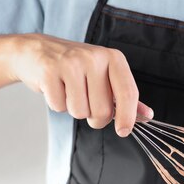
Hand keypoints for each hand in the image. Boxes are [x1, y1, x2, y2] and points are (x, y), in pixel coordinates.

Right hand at [7, 34, 151, 135]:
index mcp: (113, 58)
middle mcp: (94, 57)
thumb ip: (126, 97)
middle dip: (94, 117)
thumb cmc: (75, 68)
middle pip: (103, 111)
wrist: (35, 51)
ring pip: (81, 112)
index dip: (128, 117)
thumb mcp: (104, 77)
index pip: (128, 93)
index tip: (123, 131)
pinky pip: (59, 107)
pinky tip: (55, 88)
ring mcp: (71, 63)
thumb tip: (148, 115)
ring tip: (69, 92)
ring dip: (74, 110)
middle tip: (86, 103)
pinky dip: (57, 104)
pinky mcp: (49, 71)